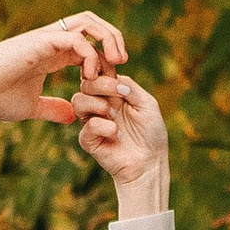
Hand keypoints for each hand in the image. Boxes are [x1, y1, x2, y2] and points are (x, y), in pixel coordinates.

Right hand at [0, 13, 126, 131]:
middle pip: (94, 24)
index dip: (106, 58)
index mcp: (53, 53)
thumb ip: (52, 109)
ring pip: (89, 23)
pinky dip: (90, 53)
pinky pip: (76, 38)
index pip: (90, 44)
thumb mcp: (31, 107)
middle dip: (114, 39)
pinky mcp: (41, 40)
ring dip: (108, 39)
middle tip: (123, 65)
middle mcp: (53, 40)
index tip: (112, 81)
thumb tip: (72, 116)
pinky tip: (90, 74)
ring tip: (116, 63)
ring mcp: (48, 38)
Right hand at [76, 66, 169, 208]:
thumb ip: (129, 86)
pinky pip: (87, 126)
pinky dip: (102, 126)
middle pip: (85, 83)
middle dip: (101, 84)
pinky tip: (116, 133)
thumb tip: (112, 77)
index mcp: (112, 92)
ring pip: (78, 101)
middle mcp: (99, 104)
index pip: (98, 71)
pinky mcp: (89, 140)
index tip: (112, 71)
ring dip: (97, 104)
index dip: (100, 66)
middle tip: (120, 95)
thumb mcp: (146, 103)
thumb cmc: (151, 132)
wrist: (150, 162)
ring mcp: (92, 121)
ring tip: (114, 115)